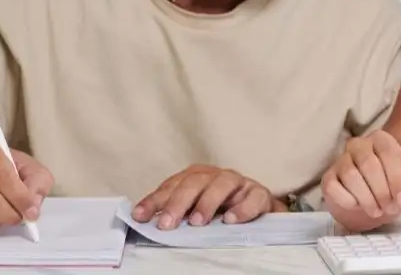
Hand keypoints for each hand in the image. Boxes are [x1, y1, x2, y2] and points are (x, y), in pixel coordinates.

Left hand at [131, 165, 276, 228]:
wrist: (260, 210)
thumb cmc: (223, 210)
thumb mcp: (197, 209)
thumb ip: (177, 212)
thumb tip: (145, 221)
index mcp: (197, 178)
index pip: (172, 186)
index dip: (155, 200)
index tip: (140, 216)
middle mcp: (216, 176)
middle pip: (195, 182)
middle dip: (178, 202)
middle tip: (167, 223)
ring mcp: (239, 183)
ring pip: (223, 184)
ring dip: (208, 202)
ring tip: (197, 222)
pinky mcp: (260, 194)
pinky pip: (253, 197)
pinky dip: (242, 208)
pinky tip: (231, 220)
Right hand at [322, 130, 400, 230]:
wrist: (377, 202)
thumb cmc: (396, 185)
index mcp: (381, 139)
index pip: (388, 154)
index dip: (396, 179)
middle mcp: (358, 145)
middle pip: (369, 165)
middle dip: (382, 192)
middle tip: (391, 208)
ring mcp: (341, 161)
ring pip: (351, 176)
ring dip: (367, 198)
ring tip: (378, 211)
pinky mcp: (328, 178)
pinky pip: (333, 187)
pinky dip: (347, 200)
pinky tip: (358, 206)